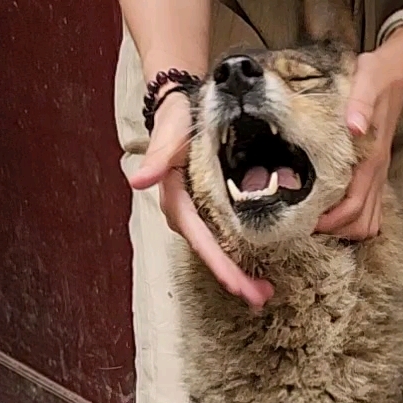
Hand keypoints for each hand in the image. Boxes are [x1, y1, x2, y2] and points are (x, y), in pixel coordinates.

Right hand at [128, 92, 273, 308]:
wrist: (183, 103)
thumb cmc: (178, 115)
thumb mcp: (171, 130)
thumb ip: (158, 155)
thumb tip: (138, 182)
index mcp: (176, 197)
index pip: (199, 237)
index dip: (219, 263)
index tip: (238, 286)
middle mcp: (185, 211)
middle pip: (210, 252)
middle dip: (234, 278)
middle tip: (261, 298)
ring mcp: (197, 212)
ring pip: (217, 249)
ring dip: (239, 271)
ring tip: (263, 291)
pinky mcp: (208, 208)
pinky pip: (224, 237)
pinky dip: (239, 253)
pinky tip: (257, 267)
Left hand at [315, 25, 402, 240]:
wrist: (397, 73)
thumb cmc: (376, 78)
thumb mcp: (366, 81)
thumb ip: (360, 104)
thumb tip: (354, 127)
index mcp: (371, 159)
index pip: (354, 206)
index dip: (330, 221)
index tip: (306, 220)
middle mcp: (377, 173)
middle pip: (362, 223)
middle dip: (335, 230)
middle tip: (306, 222)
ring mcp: (379, 176)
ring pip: (369, 222)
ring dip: (346, 228)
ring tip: (319, 219)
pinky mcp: (376, 173)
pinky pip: (371, 210)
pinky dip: (354, 219)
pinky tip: (333, 209)